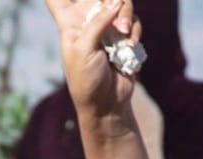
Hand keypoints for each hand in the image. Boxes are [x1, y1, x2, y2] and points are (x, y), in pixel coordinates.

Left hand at [47, 0, 138, 128]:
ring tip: (124, 37)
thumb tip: (116, 2)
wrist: (107, 103)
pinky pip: (133, 20)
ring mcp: (108, 26)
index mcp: (68, 22)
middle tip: (113, 4)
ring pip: (121, 3)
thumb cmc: (86, 80)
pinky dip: (134, 33)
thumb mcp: (83, 49)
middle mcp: (88, 20)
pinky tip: (129, 48)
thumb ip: (98, 22)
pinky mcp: (125, 35)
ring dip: (126, 16)